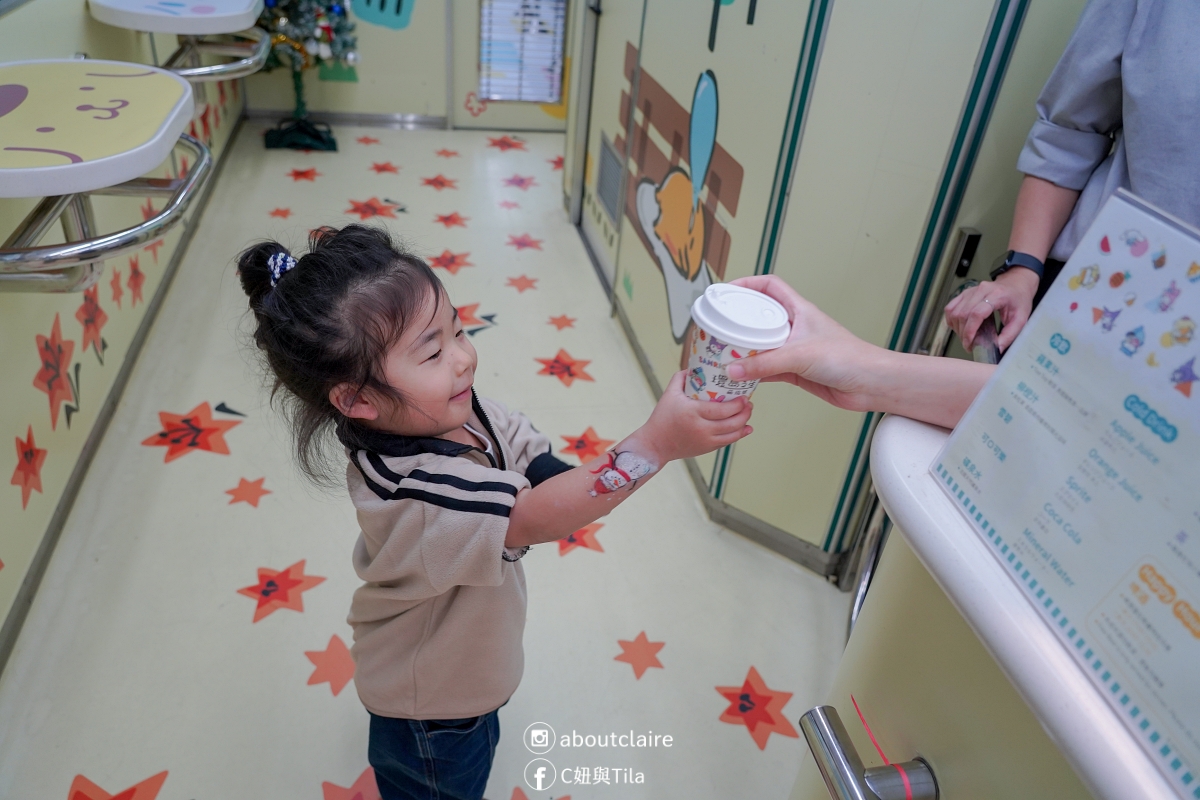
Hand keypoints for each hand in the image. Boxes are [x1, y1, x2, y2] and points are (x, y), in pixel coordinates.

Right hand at [632, 370, 752, 462]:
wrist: (655, 444)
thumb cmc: (662, 418)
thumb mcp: (669, 394)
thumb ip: (681, 378)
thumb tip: (695, 367)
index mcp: (693, 413)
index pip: (721, 410)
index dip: (737, 405)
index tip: (743, 397)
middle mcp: (701, 429)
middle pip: (732, 423)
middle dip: (744, 413)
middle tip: (748, 403)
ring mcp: (705, 441)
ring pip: (733, 435)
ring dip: (744, 424)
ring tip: (747, 414)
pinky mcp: (706, 449)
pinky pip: (727, 442)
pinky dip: (738, 435)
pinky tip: (744, 428)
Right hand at [724, 275, 882, 411]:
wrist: (870, 384)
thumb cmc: (848, 357)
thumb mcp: (800, 355)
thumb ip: (765, 363)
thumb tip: (733, 369)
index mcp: (799, 310)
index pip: (770, 286)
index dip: (748, 284)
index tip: (727, 291)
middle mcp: (795, 327)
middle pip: (761, 315)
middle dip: (740, 319)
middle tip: (719, 325)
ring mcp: (795, 349)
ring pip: (762, 344)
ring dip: (744, 348)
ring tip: (723, 352)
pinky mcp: (796, 370)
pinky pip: (767, 368)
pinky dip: (753, 372)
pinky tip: (740, 377)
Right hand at [944, 268, 1037, 350]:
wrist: (1016, 284)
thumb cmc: (1019, 300)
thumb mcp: (1021, 319)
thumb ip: (1009, 335)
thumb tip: (997, 349)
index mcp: (998, 295)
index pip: (976, 314)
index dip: (970, 331)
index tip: (969, 343)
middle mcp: (982, 290)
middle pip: (963, 314)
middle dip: (963, 333)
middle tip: (969, 345)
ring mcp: (971, 290)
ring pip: (954, 312)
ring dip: (957, 328)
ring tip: (966, 337)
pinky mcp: (964, 293)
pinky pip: (950, 308)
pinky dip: (951, 320)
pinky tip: (959, 327)